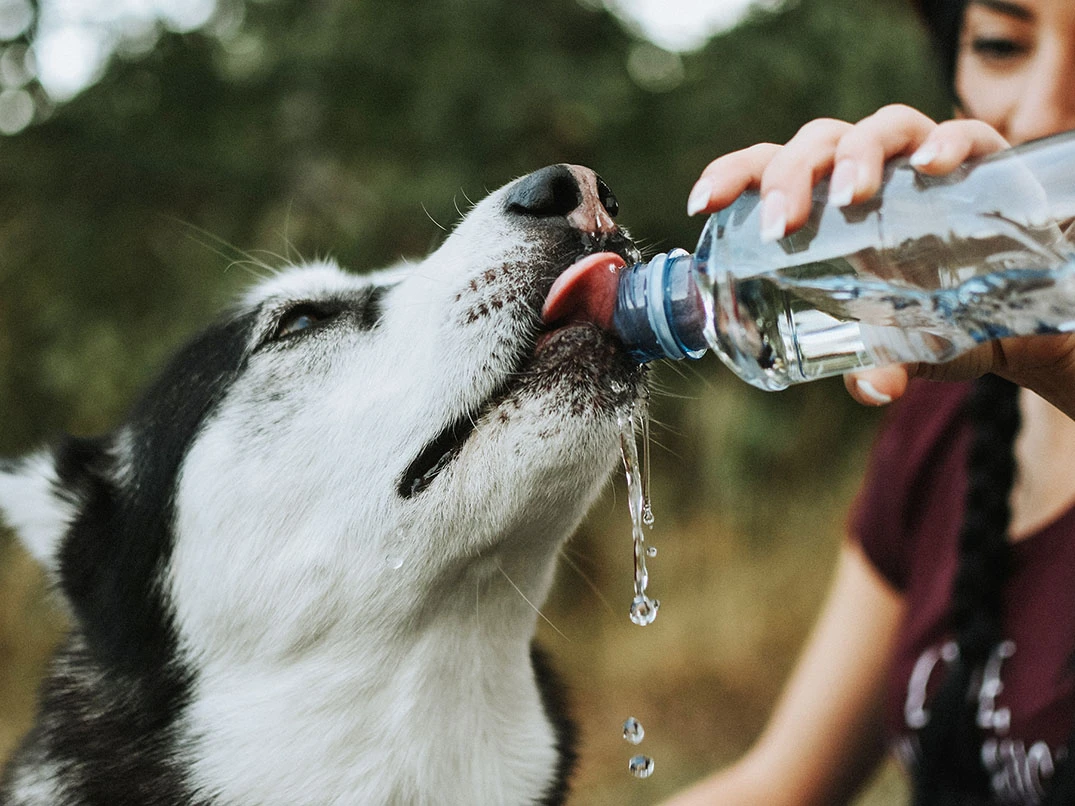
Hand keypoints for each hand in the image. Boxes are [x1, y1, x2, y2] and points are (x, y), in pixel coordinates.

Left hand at [687, 105, 1074, 419]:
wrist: (1014, 312)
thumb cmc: (932, 316)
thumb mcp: (898, 345)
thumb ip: (877, 363)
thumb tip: (873, 388)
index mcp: (825, 205)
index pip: (768, 170)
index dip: (732, 177)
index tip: (702, 204)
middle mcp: (868, 172)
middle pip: (818, 143)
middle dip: (791, 176)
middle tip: (783, 224)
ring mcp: (922, 162)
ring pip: (881, 127)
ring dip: (858, 154)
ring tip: (850, 195)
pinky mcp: (983, 161)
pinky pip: (965, 135)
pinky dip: (948, 143)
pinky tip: (932, 167)